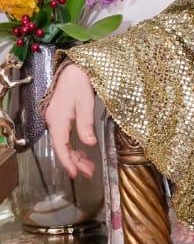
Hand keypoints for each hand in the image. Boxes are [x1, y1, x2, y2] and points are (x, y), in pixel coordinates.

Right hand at [43, 62, 97, 177]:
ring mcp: (56, 120)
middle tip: (89, 173)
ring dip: (76, 155)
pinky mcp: (61, 118)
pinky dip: (75, 147)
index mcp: (58, 119)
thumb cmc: (79, 83)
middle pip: (62, 147)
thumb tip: (89, 143)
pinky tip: (84, 152)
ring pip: (64, 143)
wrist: (73, 68)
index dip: (67, 161)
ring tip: (90, 166)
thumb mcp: (85, 103)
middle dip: (75, 162)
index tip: (75, 174)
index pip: (60, 145)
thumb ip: (86, 124)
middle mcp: (53, 121)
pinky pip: (66, 137)